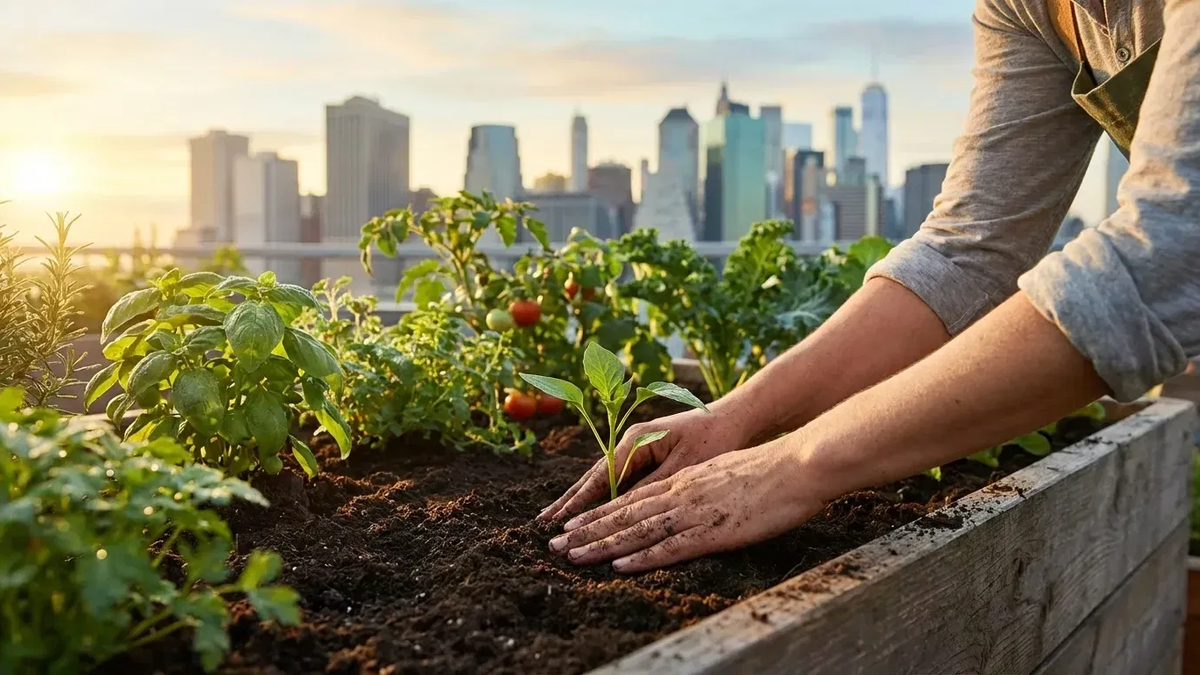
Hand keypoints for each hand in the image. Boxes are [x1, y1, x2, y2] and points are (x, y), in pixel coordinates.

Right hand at [538, 404, 753, 521]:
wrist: (736, 418)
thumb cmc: (714, 440)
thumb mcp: (683, 467)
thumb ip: (651, 487)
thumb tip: (621, 510)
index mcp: (636, 440)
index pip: (600, 476)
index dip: (578, 501)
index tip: (558, 520)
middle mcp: (631, 442)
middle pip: (594, 476)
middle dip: (570, 501)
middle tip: (543, 524)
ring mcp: (637, 449)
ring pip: (603, 479)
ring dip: (582, 500)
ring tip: (558, 520)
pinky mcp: (647, 457)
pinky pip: (619, 480)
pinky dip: (603, 497)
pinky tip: (590, 511)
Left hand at [546, 441, 825, 572]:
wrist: (798, 463)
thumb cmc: (769, 470)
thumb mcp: (724, 473)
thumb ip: (701, 488)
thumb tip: (688, 500)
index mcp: (684, 481)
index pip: (630, 498)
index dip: (597, 512)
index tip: (571, 523)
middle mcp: (680, 494)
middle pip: (623, 514)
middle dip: (586, 530)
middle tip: (554, 544)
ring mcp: (693, 512)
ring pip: (637, 530)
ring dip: (601, 545)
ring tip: (572, 556)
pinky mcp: (712, 531)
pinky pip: (670, 547)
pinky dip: (641, 557)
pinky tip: (619, 566)